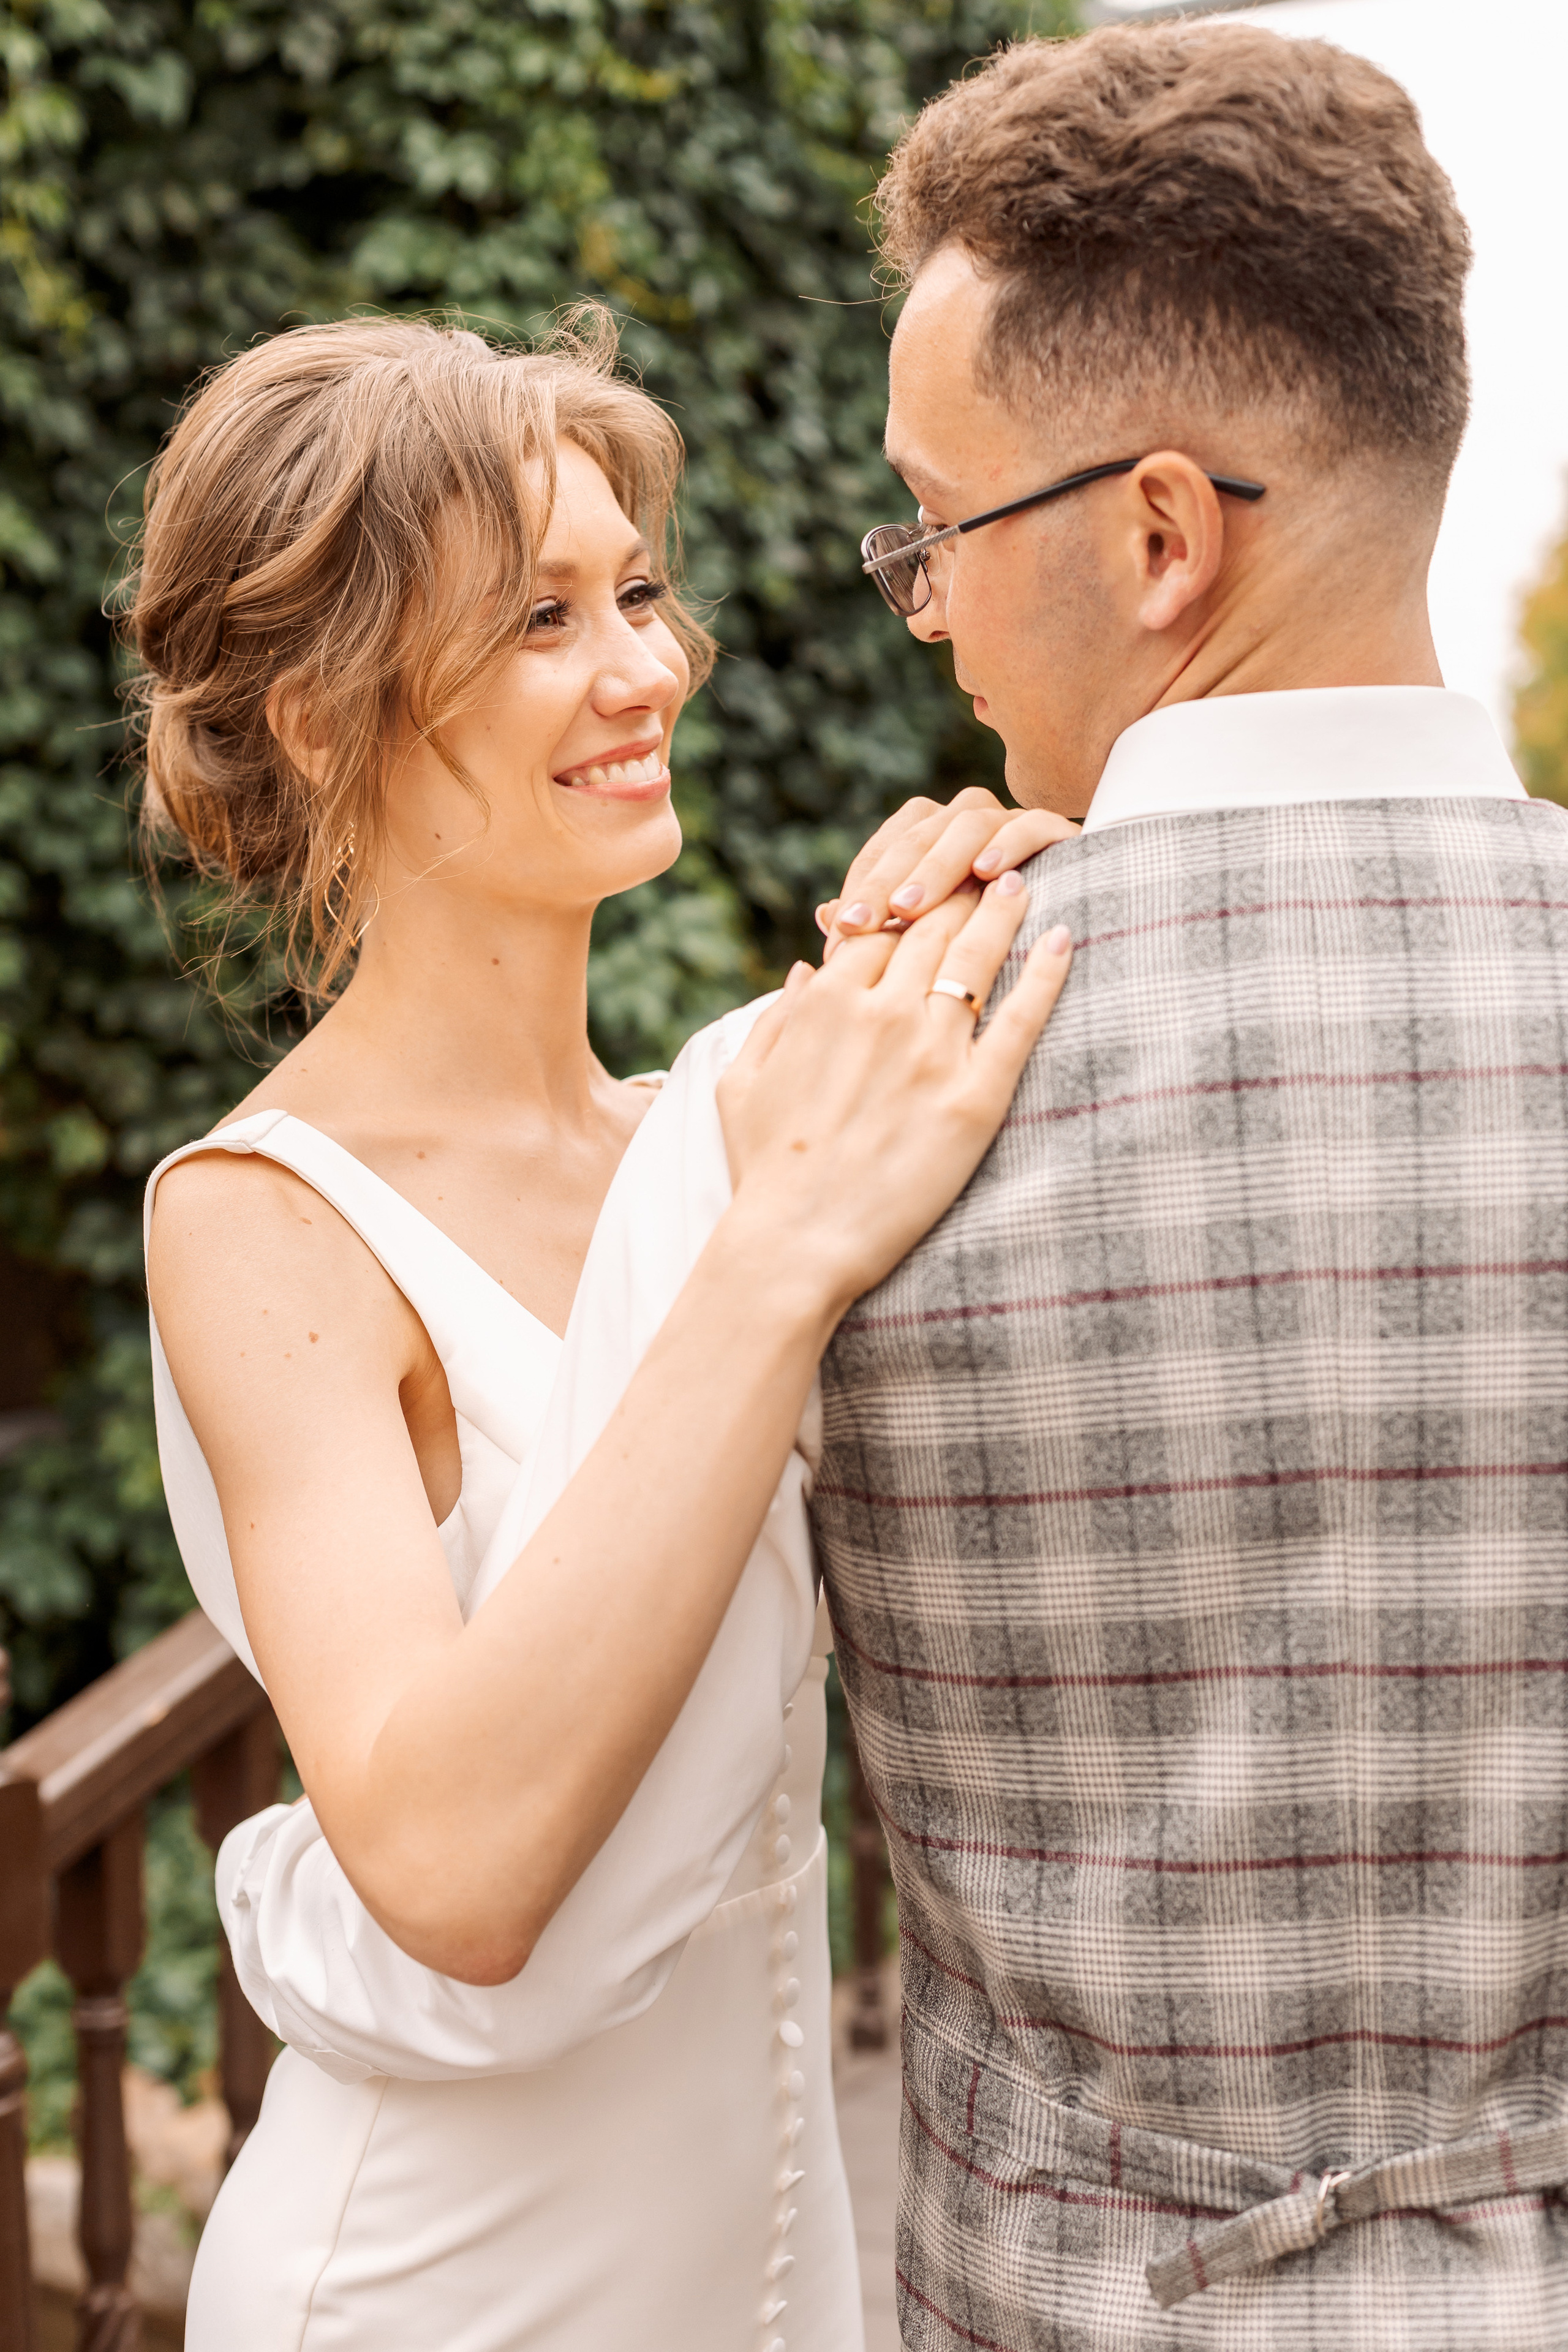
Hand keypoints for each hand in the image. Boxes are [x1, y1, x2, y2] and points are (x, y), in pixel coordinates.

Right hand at [718, 874, 1072, 1319]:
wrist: (796, 1243)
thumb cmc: (763, 1171)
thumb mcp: (742, 1084)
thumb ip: (773, 1020)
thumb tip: (802, 971)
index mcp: (825, 1002)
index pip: (877, 926)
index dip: (904, 903)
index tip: (927, 891)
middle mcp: (881, 1012)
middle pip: (932, 928)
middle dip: (958, 891)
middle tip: (986, 869)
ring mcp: (931, 1053)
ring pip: (977, 959)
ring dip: (1003, 913)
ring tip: (1022, 885)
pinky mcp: (974, 1099)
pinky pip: (1020, 1020)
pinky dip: (1046, 974)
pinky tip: (1066, 938)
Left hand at [815, 786, 1077, 957]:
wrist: (1066, 955)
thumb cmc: (975, 957)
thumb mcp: (919, 951)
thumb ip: (875, 928)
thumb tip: (825, 914)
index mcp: (929, 836)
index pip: (884, 849)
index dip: (860, 888)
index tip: (840, 931)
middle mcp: (966, 820)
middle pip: (919, 833)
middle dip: (887, 879)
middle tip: (863, 922)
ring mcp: (1011, 821)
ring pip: (970, 823)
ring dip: (938, 865)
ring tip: (910, 908)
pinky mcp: (1058, 833)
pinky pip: (1033, 825)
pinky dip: (1011, 843)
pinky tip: (988, 873)